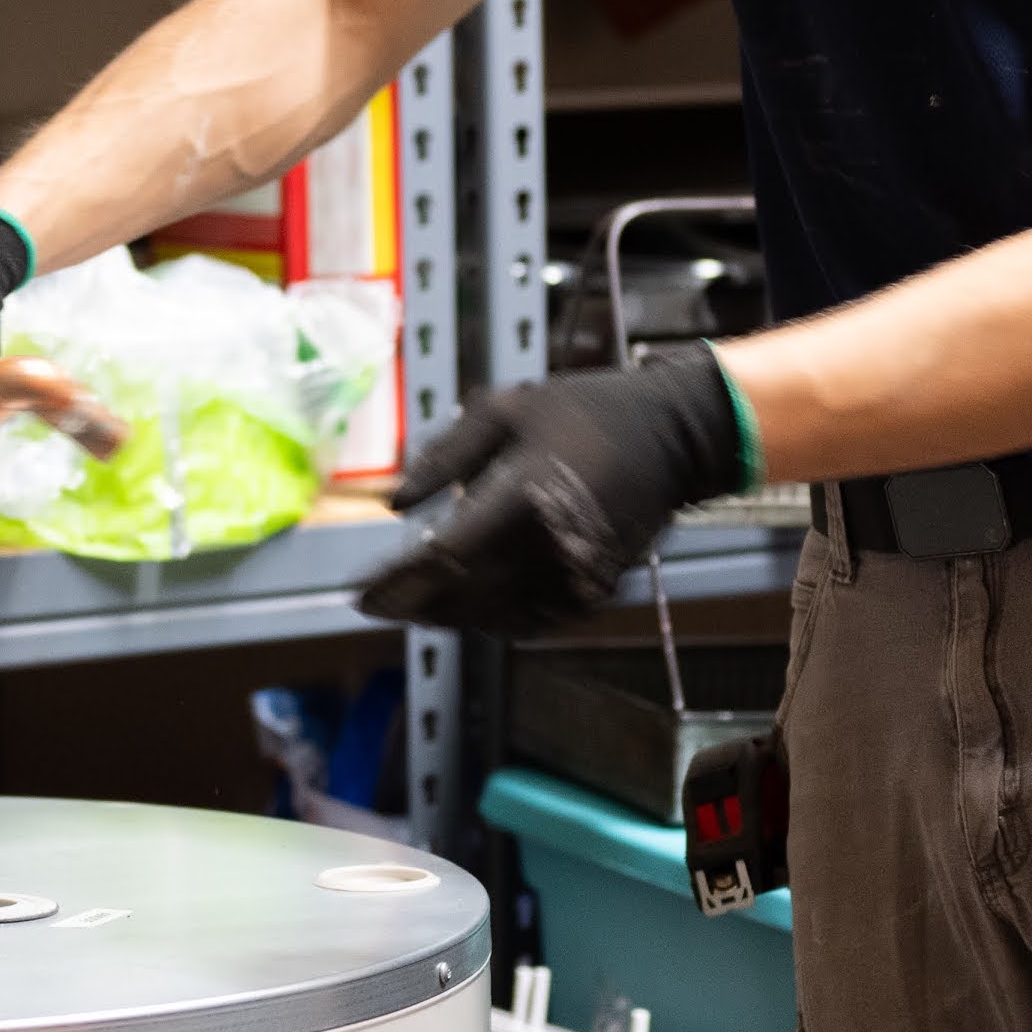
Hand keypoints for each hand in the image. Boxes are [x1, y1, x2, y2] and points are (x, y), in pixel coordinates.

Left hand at [352, 344, 745, 632]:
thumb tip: (392, 503)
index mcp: (527, 492)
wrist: (672, 436)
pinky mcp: (597, 591)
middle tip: (377, 603)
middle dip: (414, 605)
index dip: (398, 581)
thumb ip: (445, 456)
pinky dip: (493, 622)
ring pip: (497, 618)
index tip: (359, 592)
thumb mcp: (506, 409)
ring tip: (414, 605)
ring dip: (449, 617)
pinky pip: (533, 622)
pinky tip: (469, 609)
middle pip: (466, 596)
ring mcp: (579, 574)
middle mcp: (552, 544)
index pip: (447, 554)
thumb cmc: (583, 413)